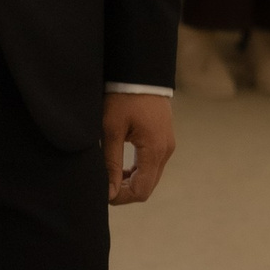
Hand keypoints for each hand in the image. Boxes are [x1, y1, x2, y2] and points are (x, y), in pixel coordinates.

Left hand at [102, 92, 174, 206]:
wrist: (139, 72)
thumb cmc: (122, 98)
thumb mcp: (111, 130)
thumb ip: (111, 162)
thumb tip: (109, 192)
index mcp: (154, 150)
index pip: (141, 191)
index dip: (120, 197)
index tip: (102, 192)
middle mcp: (165, 151)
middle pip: (147, 187)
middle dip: (124, 192)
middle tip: (103, 186)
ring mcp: (167, 145)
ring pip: (151, 177)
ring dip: (130, 182)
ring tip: (109, 176)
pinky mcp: (164, 139)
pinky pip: (152, 165)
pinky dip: (137, 171)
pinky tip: (120, 166)